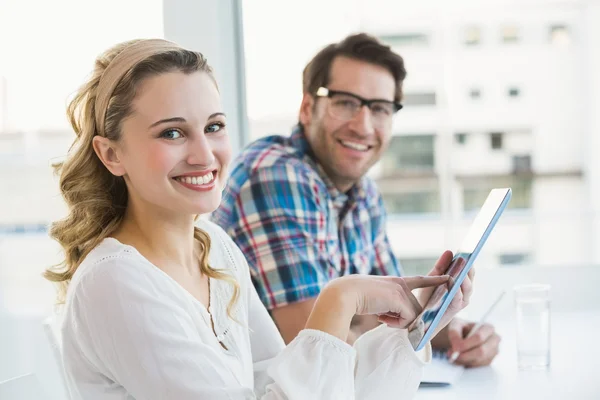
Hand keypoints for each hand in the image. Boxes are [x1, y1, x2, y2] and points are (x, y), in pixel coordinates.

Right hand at [331, 274, 449, 328]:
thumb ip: (390, 305)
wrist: (345, 293)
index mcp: (395, 282)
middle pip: (415, 308)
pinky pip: (408, 319)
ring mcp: (401, 290)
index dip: (434, 281)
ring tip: (381, 317)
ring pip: (413, 314)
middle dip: (404, 318)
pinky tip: (381, 318)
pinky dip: (396, 323)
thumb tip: (396, 317)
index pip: (419, 280)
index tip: (448, 277)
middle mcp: (401, 284)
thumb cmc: (355, 296)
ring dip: (398, 322)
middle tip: (384, 319)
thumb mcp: (376, 300)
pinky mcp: (399, 298)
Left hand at [413, 251, 474, 335]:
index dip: (469, 261)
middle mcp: (464, 293)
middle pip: (470, 278)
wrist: (419, 319)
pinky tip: (451, 281)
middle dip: (467, 268)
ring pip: (466, 287)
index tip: (468, 250)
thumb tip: (450, 251)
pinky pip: (458, 298)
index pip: (469, 270)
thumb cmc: (428, 298)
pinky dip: (456, 290)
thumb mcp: (433, 278)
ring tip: (459, 268)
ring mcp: (461, 302)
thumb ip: (441, 266)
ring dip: (463, 278)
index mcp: (461, 284)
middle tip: (464, 257)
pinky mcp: (455, 310)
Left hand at [447, 319, 500, 366]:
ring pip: (479, 361)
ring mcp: (493, 352)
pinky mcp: (489, 362)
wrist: (461, 337)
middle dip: (465, 356)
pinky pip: (478, 367)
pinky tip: (460, 360)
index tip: (454, 349)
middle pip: (481, 352)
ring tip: (453, 357)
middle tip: (452, 356)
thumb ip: (454, 334)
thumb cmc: (460, 329)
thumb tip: (457, 348)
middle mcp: (494, 340)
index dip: (466, 344)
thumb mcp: (454, 326)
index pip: (479, 337)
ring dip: (464, 361)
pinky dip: (467, 365)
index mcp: (488, 328)